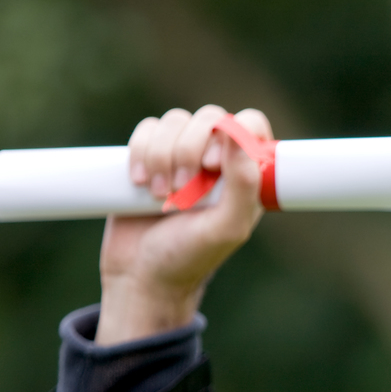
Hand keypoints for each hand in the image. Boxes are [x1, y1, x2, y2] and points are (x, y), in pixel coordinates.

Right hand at [96, 105, 272, 345]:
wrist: (141, 275)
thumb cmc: (190, 257)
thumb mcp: (226, 228)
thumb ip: (244, 185)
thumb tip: (238, 134)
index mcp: (246, 175)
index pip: (251, 124)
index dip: (231, 132)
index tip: (212, 165)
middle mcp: (217, 161)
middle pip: (209, 116)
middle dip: (189, 149)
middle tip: (181, 191)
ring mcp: (182, 155)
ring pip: (174, 121)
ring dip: (162, 156)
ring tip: (159, 196)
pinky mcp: (149, 156)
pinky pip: (147, 129)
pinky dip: (140, 151)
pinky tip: (140, 183)